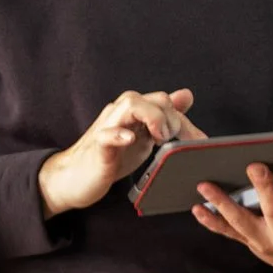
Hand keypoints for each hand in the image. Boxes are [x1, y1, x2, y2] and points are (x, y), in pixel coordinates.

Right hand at [39, 89, 205, 217]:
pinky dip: (119, 134)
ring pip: (129, 105)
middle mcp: (121, 112)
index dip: (185, 121)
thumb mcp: (143, 137)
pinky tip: (129, 139)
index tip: (198, 142)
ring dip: (152, 117)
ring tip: (160, 137)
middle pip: (151, 98)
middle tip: (173, 141)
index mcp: (134, 111)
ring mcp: (107, 127)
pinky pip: (106, 134)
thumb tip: (186, 94)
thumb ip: (164, 118)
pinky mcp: (97, 147)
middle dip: (171, 118)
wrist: (75, 178)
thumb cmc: (112, 156)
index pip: (165, 102)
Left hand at [192, 161, 272, 272]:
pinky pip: (227, 234)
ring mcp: (263, 242)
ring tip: (205, 186)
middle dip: (261, 190)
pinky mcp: (249, 243)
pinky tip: (196, 209)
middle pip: (270, 213)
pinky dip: (211, 223)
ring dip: (223, 205)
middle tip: (252, 167)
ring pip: (241, 224)